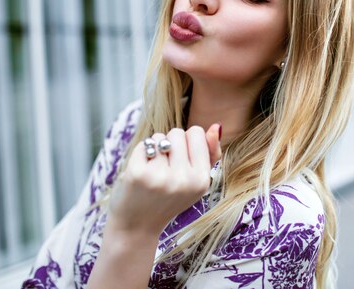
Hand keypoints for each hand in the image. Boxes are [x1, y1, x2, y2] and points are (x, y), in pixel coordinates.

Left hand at [107, 123, 221, 237]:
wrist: (137, 226)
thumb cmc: (168, 199)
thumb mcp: (195, 181)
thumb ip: (210, 154)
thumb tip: (215, 126)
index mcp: (202, 180)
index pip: (197, 132)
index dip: (187, 143)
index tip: (182, 162)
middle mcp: (183, 180)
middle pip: (177, 132)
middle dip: (170, 144)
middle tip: (166, 170)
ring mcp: (160, 177)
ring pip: (159, 137)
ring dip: (155, 149)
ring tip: (154, 172)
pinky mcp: (138, 174)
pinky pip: (143, 145)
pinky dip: (140, 154)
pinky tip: (140, 172)